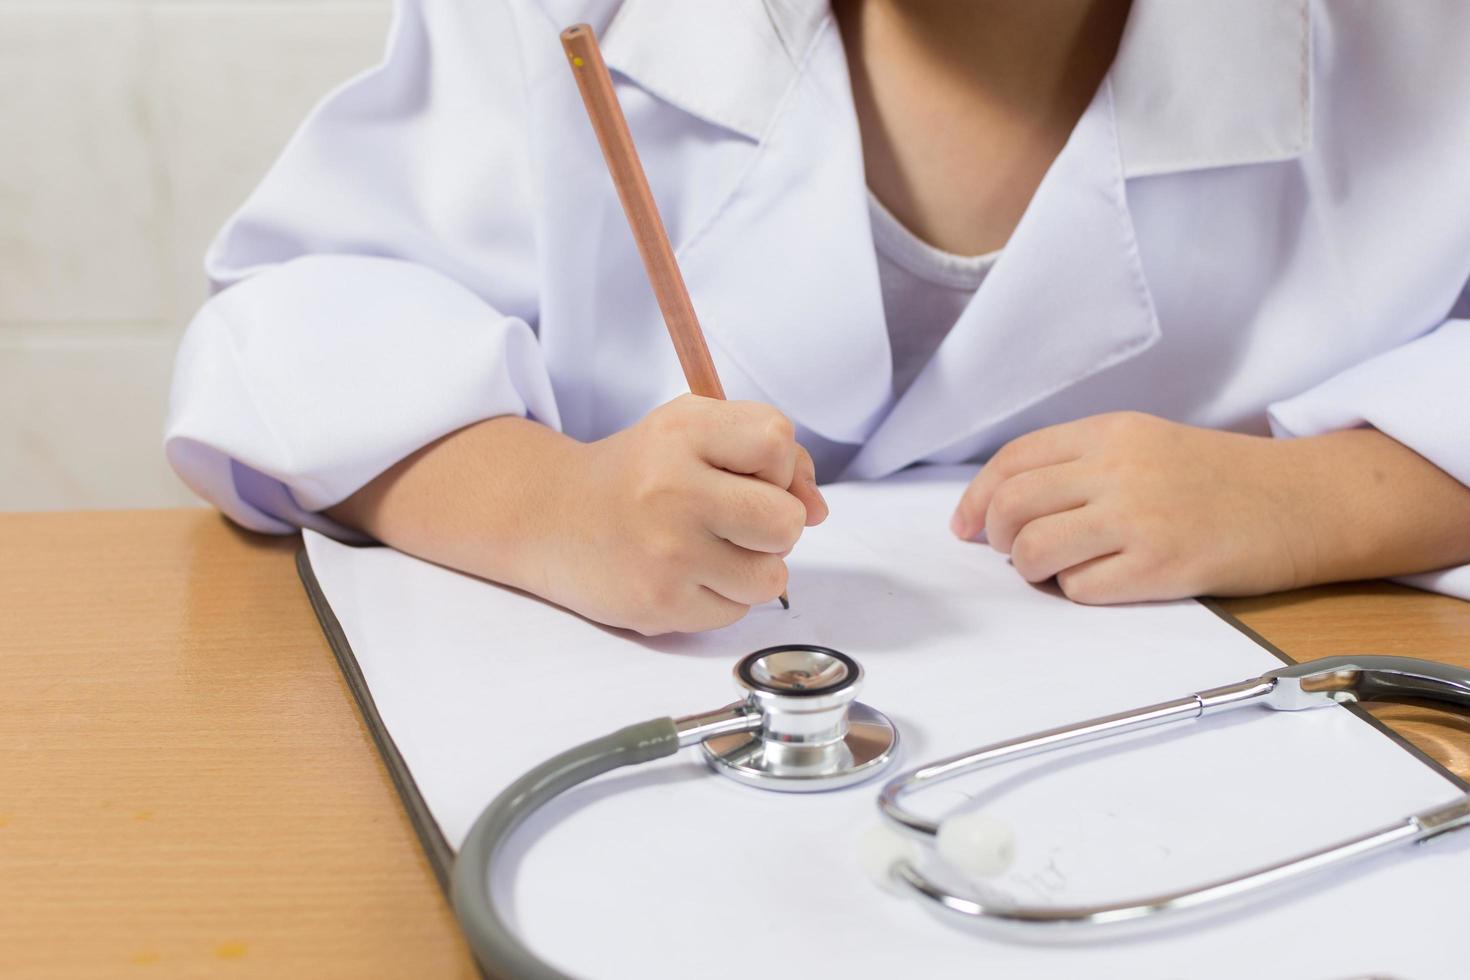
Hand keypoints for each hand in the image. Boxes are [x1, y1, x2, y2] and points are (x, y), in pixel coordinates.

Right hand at [544, 395, 826, 633]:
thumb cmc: (638, 472)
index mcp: (683, 433)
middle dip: (774, 524)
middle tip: (734, 518)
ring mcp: (667, 553)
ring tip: (710, 548)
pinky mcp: (661, 605)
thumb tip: (819, 510)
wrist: (552, 519)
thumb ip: (768, 454)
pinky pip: (736, 612)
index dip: (778, 465)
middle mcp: (673, 490)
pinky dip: (721, 596)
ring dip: (752, 566)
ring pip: (771, 577)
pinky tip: (685, 574)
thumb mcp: (694, 432)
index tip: (747, 473)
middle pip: (787, 521)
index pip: (778, 442)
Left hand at [949, 412, 1318, 602]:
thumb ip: (1080, 463)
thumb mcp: (1145, 444)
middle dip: (994, 537)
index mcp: (1110, 432)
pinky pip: (1079, 588)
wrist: (1302, 501)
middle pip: (1012, 506)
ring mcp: (1139, 518)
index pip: (1014, 461)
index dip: (977, 498)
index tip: (965, 525)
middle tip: (1007, 551)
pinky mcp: (1160, 566)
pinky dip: (1075, 592)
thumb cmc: (1220, 479)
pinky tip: (1102, 581)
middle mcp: (1119, 469)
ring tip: (1053, 570)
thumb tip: (1002, 504)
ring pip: (1033, 550)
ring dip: (1029, 569)